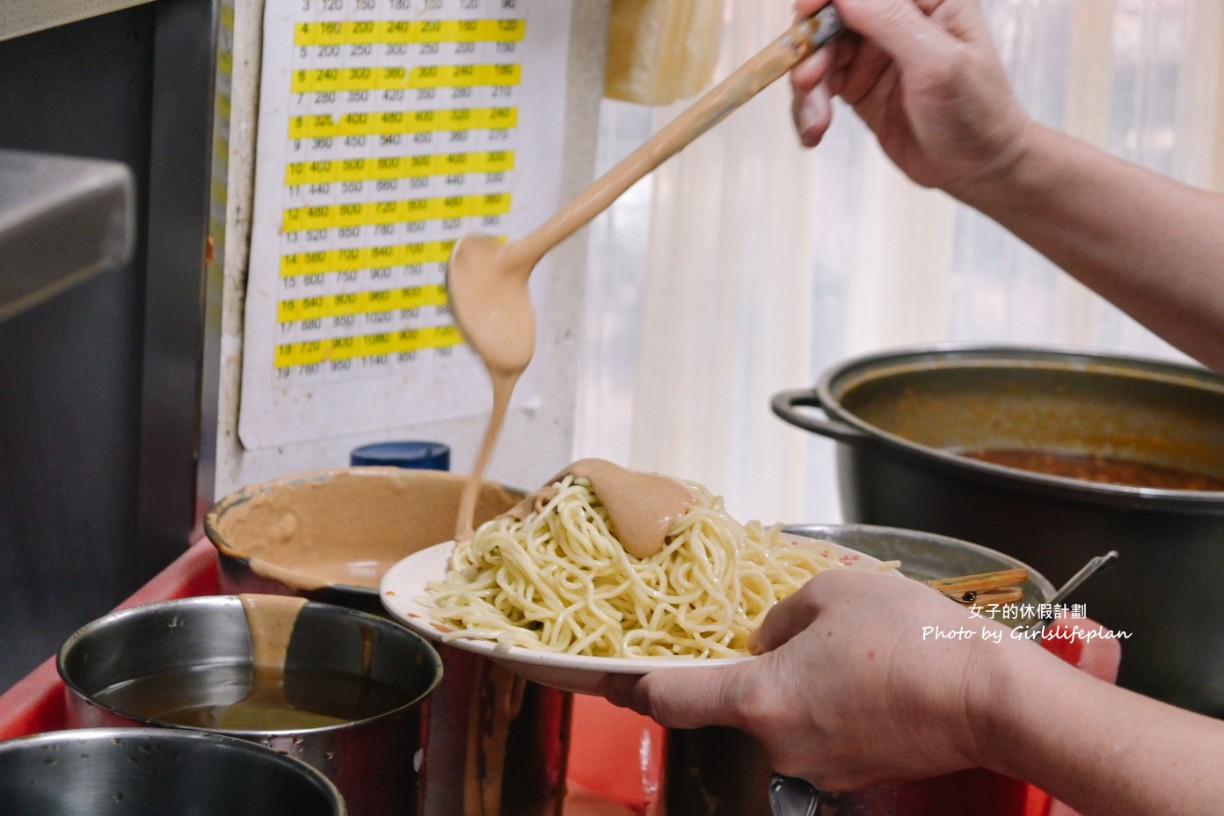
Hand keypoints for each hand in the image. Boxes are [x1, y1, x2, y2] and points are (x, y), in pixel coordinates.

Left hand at [606, 568, 1029, 790]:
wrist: (990, 697)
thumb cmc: (909, 637)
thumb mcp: (831, 593)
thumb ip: (778, 616)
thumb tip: (765, 638)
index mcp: (758, 699)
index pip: (669, 699)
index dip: (631, 684)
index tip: (606, 676)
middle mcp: (778, 745)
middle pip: (729, 708)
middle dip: (738, 672)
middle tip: (767, 637)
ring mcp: (815, 767)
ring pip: (777, 720)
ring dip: (787, 688)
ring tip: (840, 651)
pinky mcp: (852, 774)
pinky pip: (815, 733)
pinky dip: (822, 706)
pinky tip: (861, 676)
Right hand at [791, 0, 1035, 199]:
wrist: (977, 168)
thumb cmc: (976, 111)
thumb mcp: (937, 62)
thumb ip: (890, 20)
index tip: (806, 12)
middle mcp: (896, 18)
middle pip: (832, 15)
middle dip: (812, 48)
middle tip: (808, 81)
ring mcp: (874, 52)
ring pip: (819, 53)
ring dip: (808, 88)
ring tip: (816, 122)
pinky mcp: (857, 86)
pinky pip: (819, 87)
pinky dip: (809, 108)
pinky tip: (815, 132)